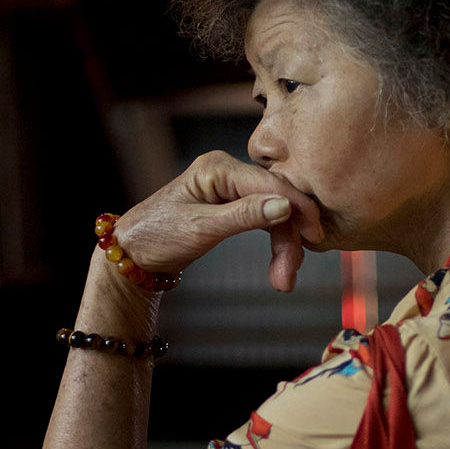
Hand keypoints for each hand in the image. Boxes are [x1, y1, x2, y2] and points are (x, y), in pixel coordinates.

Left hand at [112, 151, 323, 291]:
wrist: (133, 254)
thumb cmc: (156, 236)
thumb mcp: (201, 228)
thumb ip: (244, 215)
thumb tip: (285, 205)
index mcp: (218, 167)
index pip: (270, 184)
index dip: (298, 208)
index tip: (317, 235)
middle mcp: (228, 172)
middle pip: (276, 201)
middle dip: (288, 239)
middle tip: (288, 276)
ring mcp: (231, 189)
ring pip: (274, 215)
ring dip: (283, 247)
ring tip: (282, 281)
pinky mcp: (232, 206)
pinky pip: (264, 221)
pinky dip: (274, 244)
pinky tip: (280, 266)